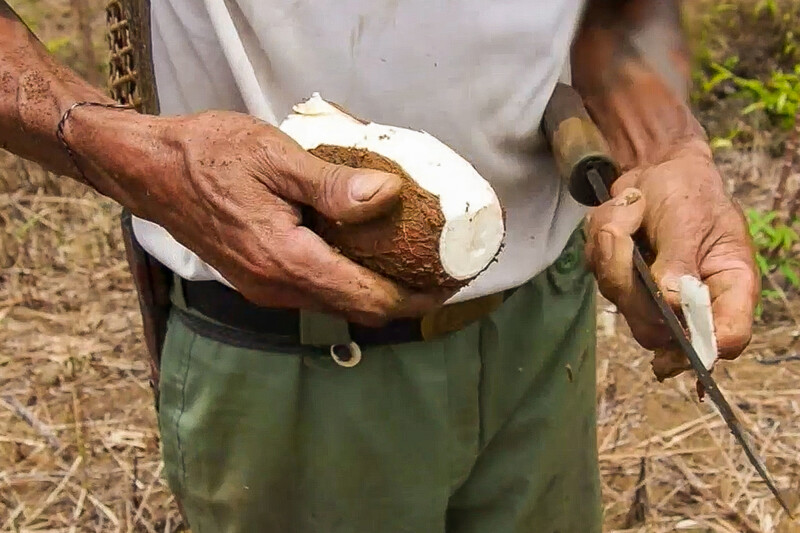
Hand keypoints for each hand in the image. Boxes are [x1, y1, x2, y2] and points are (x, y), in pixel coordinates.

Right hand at [68, 108, 447, 325]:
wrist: (151, 170)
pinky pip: (316, 289)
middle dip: (404, 295)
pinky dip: (347, 277)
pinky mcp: (258, 278)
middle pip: (358, 308)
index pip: (369, 298)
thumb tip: (388, 197)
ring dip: (376, 287)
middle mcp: (277, 288)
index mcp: (287, 261)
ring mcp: (265, 288)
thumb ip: (332, 184)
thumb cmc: (209, 155)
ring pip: (337, 301)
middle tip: (440, 266)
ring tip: (410, 254)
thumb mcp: (275, 157)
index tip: (451, 281)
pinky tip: (362, 247)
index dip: (417, 297)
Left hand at [585, 140, 758, 379]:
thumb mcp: (690, 218)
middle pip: (658, 332)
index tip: (678, 330)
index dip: (704, 346)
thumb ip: (681, 261)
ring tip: (627, 208)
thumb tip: (673, 301)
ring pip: (622, 300)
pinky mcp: (624, 284)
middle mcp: (693, 302)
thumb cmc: (688, 192)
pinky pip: (601, 273)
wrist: (657, 170)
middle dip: (630, 284)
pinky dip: (603, 239)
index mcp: (729, 286)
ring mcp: (654, 297)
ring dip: (613, 249)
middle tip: (619, 230)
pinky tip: (620, 214)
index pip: (728, 336)